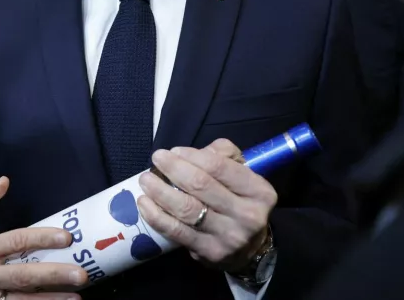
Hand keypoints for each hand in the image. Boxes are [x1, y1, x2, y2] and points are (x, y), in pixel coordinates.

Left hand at [137, 139, 276, 272]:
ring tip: (145, 180)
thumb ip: (222, 155)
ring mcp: (229, 236)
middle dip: (173, 168)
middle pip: (200, 185)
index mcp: (259, 191)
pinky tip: (144, 203)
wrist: (250, 249)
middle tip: (156, 158)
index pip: (219, 166)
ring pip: (186, 208)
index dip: (191, 155)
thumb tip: (191, 152)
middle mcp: (248, 215)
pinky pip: (176, 231)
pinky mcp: (210, 252)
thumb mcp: (242, 175)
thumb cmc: (239, 202)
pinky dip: (156, 215)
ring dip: (159, 191)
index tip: (173, 151)